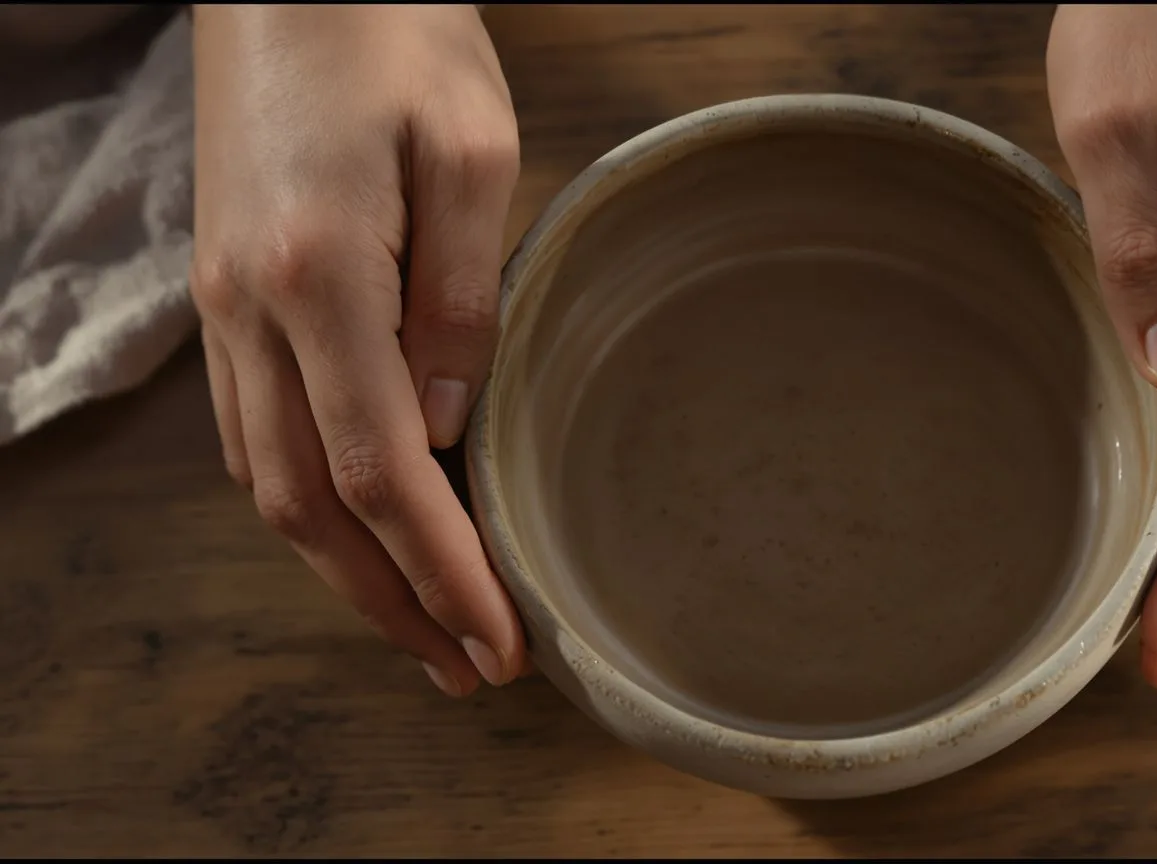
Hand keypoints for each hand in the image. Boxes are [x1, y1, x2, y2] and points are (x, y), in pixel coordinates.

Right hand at [190, 4, 524, 695]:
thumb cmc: (394, 34)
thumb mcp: (470, 150)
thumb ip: (464, 297)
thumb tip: (452, 425)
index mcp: (320, 276)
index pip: (379, 472)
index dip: (441, 571)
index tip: (497, 641)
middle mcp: (252, 310)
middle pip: (309, 507)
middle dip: (390, 602)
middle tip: (466, 668)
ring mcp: (224, 307)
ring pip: (269, 481)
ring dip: (342, 570)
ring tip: (418, 627)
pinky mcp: (225, 294)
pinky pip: (251, 431)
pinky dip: (305, 505)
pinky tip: (353, 533)